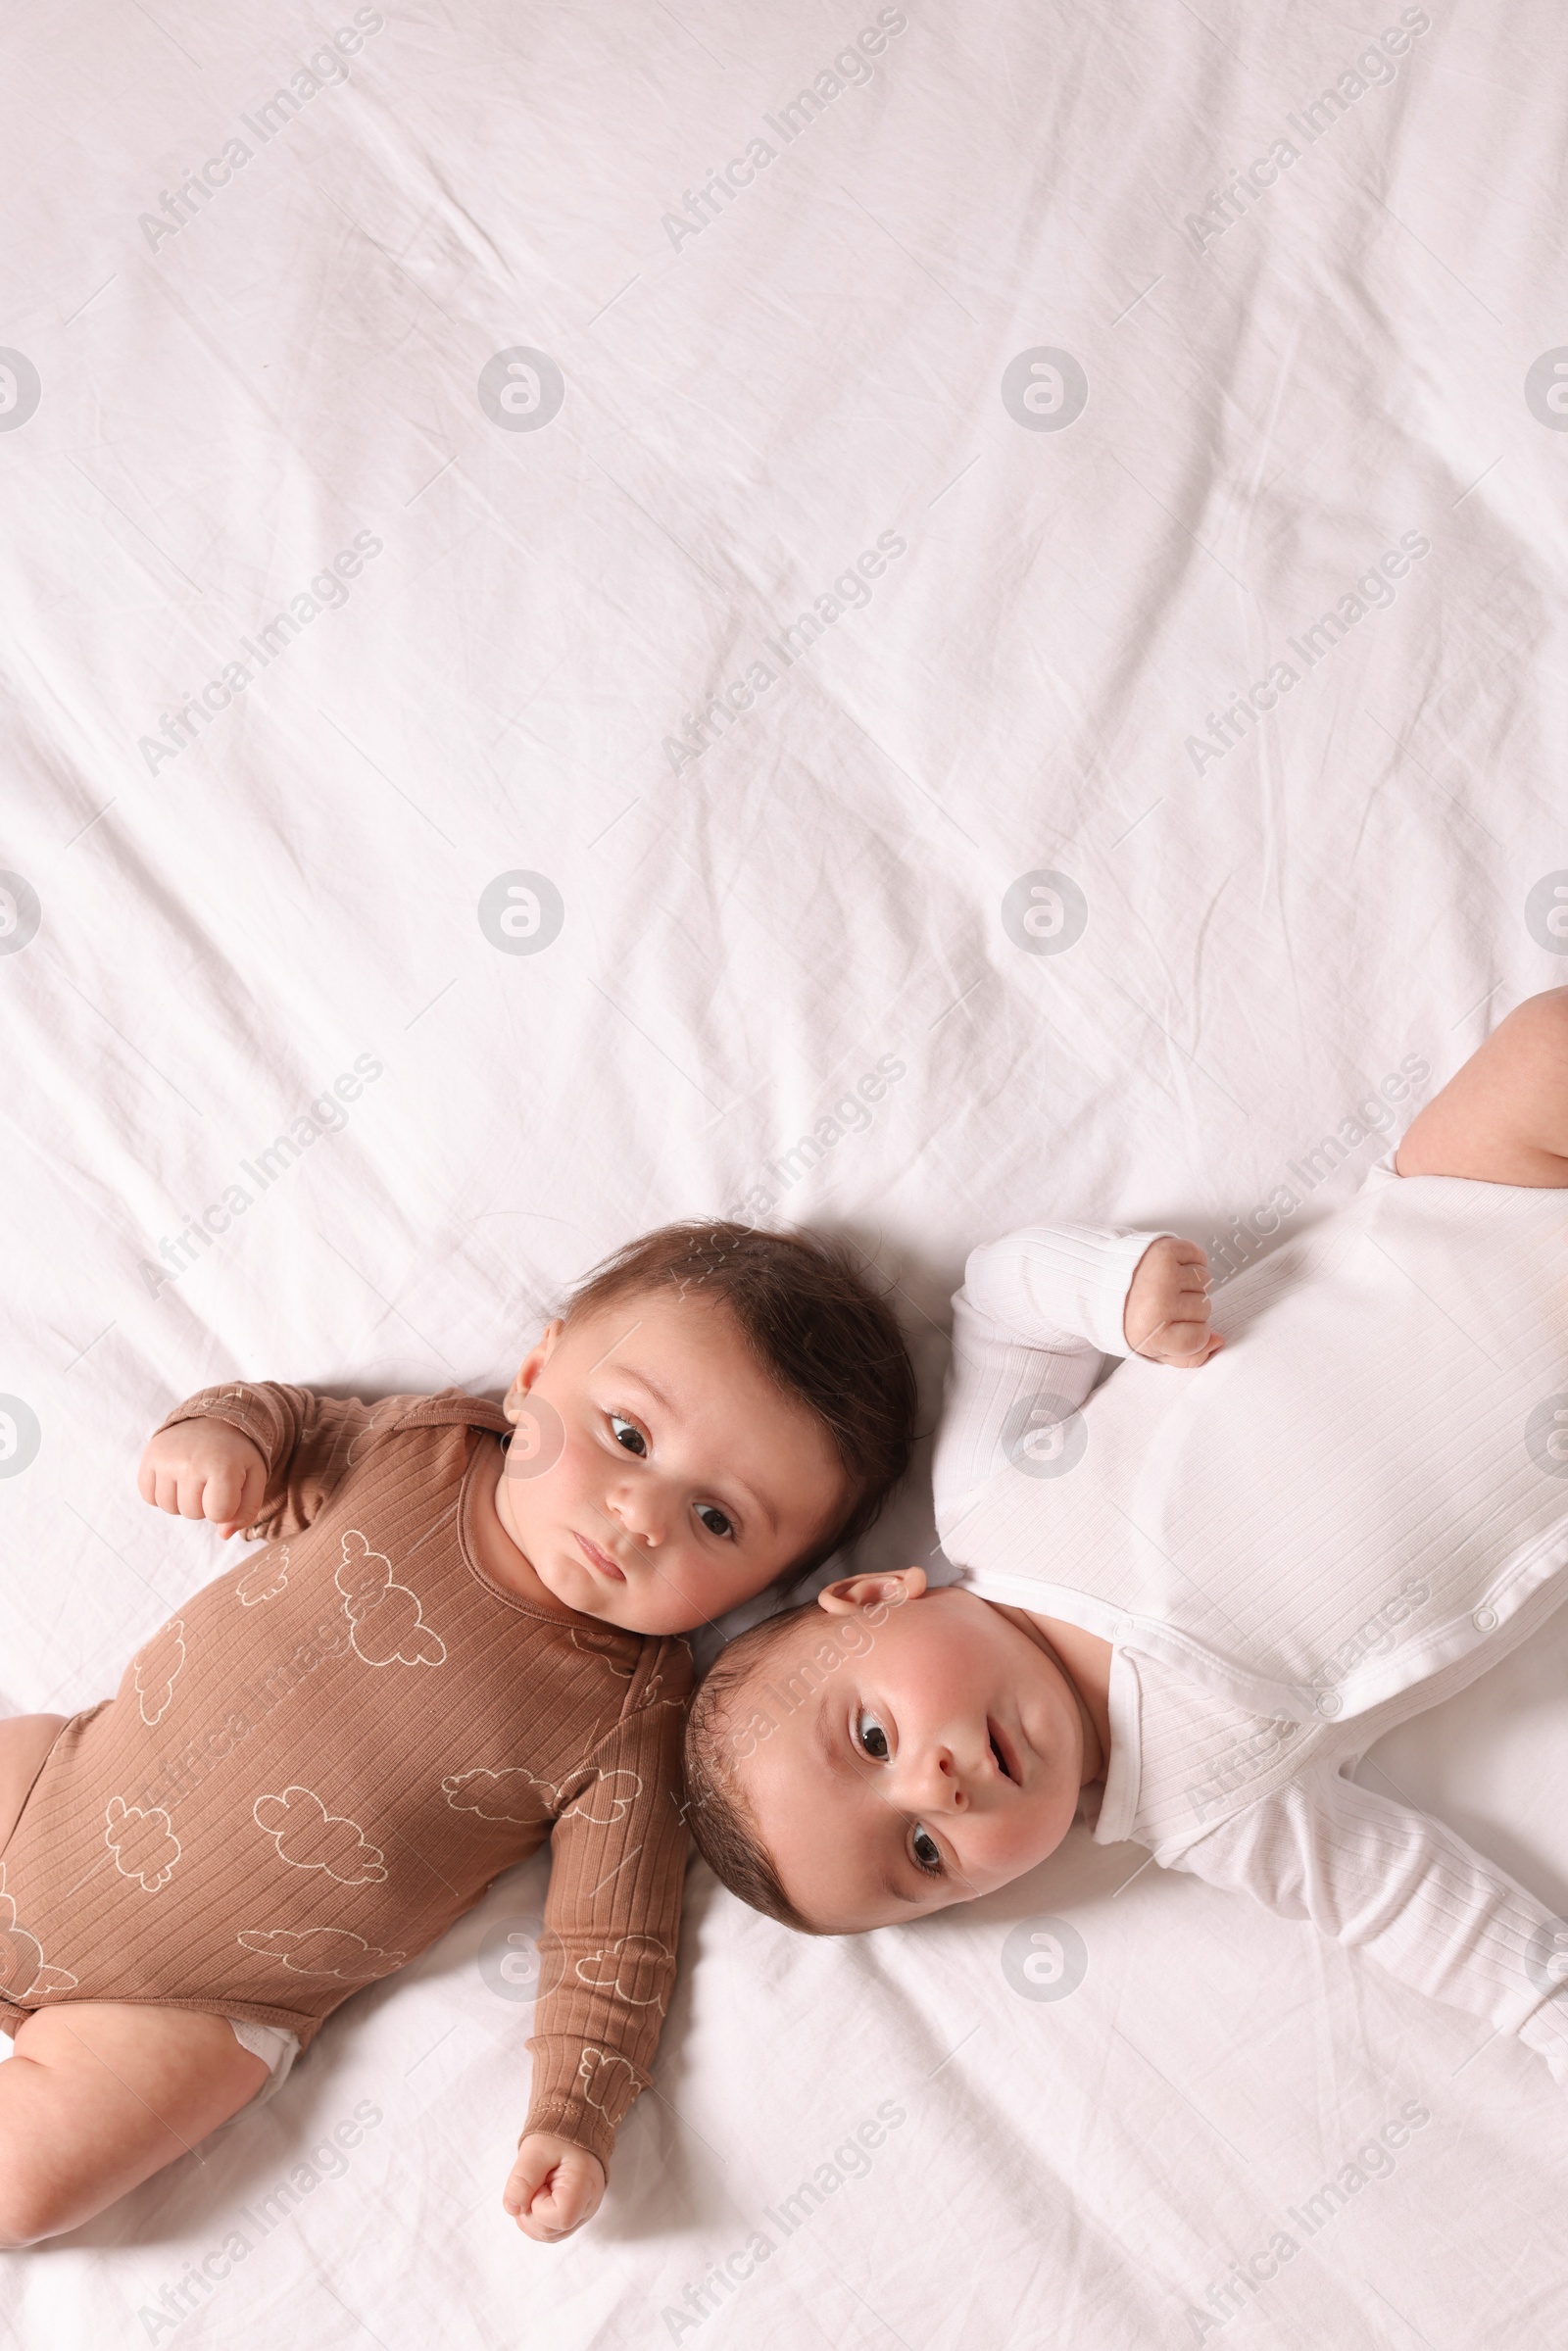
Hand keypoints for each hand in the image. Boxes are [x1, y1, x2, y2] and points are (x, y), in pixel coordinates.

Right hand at [137, 1420, 267, 1537]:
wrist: (214, 1418)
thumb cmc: (236, 1455)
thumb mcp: (253, 1479)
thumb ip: (245, 1511)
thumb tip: (223, 1535)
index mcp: (222, 1465)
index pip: (217, 1514)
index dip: (225, 1508)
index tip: (229, 1489)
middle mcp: (190, 1461)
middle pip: (191, 1513)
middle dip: (204, 1504)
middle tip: (211, 1479)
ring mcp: (166, 1458)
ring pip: (169, 1507)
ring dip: (183, 1500)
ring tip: (195, 1477)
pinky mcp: (149, 1456)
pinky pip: (149, 1496)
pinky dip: (162, 1493)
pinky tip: (177, 1477)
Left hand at [503, 2133, 605, 2241]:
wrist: (573, 2133)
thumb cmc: (558, 2138)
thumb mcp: (536, 2150)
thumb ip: (522, 2179)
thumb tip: (512, 2209)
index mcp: (585, 2185)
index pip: (561, 2217)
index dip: (539, 2205)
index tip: (540, 2183)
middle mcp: (588, 2206)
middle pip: (550, 2231)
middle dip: (530, 2211)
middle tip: (535, 2183)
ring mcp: (581, 2215)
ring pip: (547, 2235)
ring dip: (530, 2217)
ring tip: (536, 2188)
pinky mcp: (573, 2218)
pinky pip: (548, 2232)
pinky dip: (535, 2219)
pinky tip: (537, 2197)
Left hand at [1123, 1237, 1223, 1366]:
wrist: (1098, 1281)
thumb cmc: (1125, 1315)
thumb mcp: (1151, 1348)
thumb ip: (1187, 1355)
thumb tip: (1217, 1342)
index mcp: (1152, 1332)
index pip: (1200, 1337)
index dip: (1192, 1333)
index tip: (1175, 1328)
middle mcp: (1158, 1302)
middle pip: (1205, 1309)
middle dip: (1189, 1308)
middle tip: (1164, 1304)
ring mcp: (1162, 1273)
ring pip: (1205, 1281)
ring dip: (1190, 1284)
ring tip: (1165, 1286)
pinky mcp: (1165, 1249)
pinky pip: (1199, 1255)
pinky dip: (1191, 1260)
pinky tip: (1170, 1269)